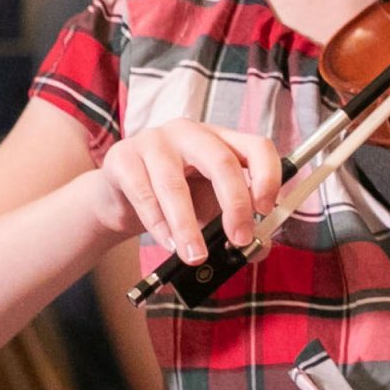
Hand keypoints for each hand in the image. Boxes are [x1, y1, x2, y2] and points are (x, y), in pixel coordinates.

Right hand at [94, 120, 283, 262]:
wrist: (122, 198)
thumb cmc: (177, 200)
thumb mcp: (212, 209)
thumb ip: (238, 226)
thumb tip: (259, 248)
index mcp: (221, 140)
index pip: (257, 146)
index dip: (268, 177)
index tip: (266, 210)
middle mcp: (191, 133)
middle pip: (221, 161)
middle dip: (235, 204)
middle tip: (239, 240)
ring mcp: (154, 141)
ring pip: (175, 184)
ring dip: (188, 226)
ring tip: (196, 256)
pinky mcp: (122, 157)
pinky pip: (143, 194)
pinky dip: (158, 224)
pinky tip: (168, 244)